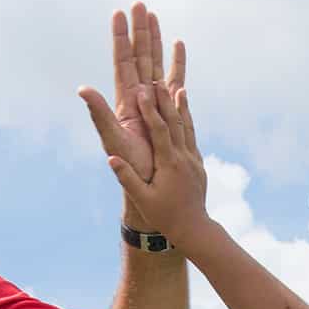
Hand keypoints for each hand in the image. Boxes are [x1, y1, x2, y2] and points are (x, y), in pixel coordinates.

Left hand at [78, 1, 185, 220]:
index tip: (119, 14)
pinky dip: (177, 62)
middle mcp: (138, 96)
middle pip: (139, 56)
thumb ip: (98, 114)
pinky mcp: (169, 109)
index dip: (121, 38)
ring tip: (154, 16)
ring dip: (155, 40)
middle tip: (139, 4)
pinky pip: (175, 80)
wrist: (151, 184)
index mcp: (125, 100)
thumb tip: (82, 89)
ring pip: (155, 63)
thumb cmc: (130, 166)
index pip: (122, 61)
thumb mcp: (112, 139)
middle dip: (139, 30)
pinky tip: (178, 46)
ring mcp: (154, 101)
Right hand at [101, 71, 213, 246]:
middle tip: (158, 80)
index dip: (151, 109)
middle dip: (165, 100)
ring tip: (178, 87)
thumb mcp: (142, 199)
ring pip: (187, 127)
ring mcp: (193, 160)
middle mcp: (184, 157)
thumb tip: (111, 158)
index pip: (159, 130)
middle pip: (175, 122)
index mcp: (169, 163)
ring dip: (181, 107)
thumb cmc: (165, 216)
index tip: (143, 91)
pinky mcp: (197, 164)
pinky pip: (192, 138)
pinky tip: (185, 115)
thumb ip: (127, 178)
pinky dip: (188, 123)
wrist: (194, 229)